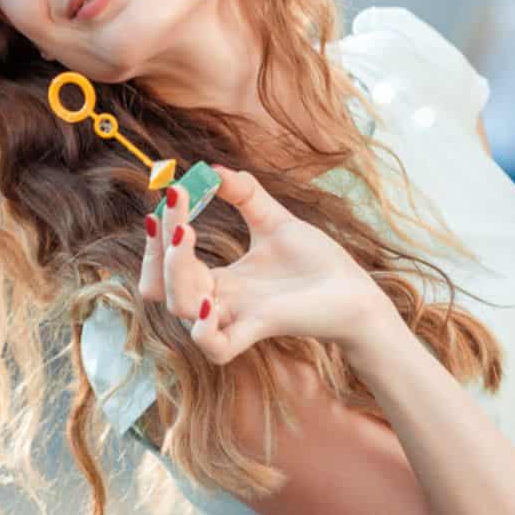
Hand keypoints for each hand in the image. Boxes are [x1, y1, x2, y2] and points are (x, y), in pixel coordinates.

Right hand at [137, 164, 388, 363]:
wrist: (356, 292)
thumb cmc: (318, 263)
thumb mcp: (274, 220)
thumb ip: (244, 194)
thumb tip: (212, 168)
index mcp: (218, 280)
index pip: (167, 263)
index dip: (161, 233)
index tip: (172, 191)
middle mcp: (219, 302)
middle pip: (160, 288)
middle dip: (159, 250)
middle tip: (175, 219)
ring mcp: (237, 318)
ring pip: (179, 308)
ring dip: (174, 272)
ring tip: (187, 235)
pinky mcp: (260, 329)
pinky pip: (214, 346)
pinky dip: (203, 327)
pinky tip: (211, 299)